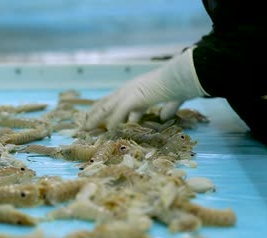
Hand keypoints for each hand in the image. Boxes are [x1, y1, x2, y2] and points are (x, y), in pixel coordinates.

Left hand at [83, 47, 208, 130]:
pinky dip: (113, 123)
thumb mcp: (171, 99)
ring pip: (106, 108)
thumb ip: (167, 108)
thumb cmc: (178, 85)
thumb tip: (164, 117)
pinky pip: (119, 114)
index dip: (107, 111)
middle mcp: (128, 90)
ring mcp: (128, 94)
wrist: (181, 76)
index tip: (102, 120)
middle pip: (105, 103)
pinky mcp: (132, 99)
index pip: (116, 100)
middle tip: (85, 123)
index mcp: (136, 89)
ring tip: (85, 129)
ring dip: (95, 119)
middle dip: (95, 114)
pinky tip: (108, 131)